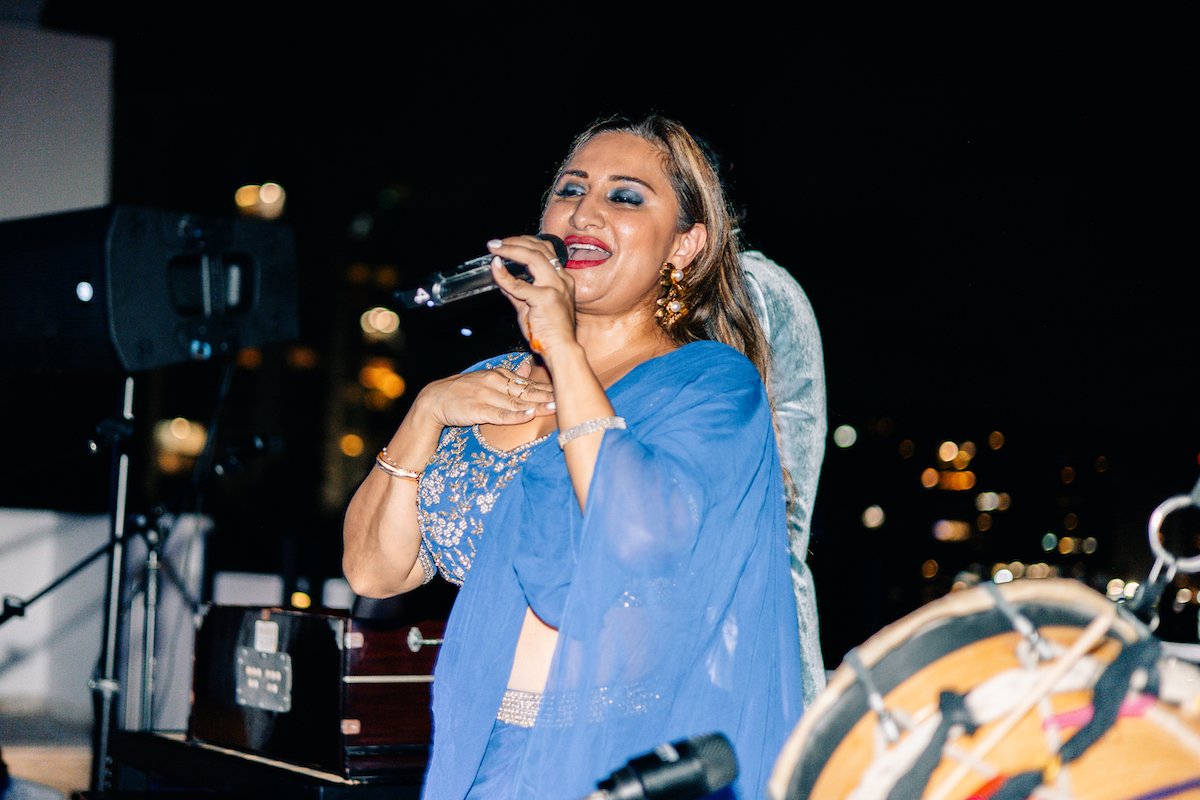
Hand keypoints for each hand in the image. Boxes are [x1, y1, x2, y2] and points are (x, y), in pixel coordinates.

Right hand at [414, 356, 554, 428]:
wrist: (434, 400)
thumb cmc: (463, 392)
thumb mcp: (486, 379)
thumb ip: (509, 376)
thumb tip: (527, 366)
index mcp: (499, 375)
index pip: (528, 383)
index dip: (548, 388)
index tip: (566, 390)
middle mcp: (495, 383)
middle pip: (527, 391)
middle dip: (548, 395)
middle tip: (568, 397)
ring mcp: (487, 396)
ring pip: (517, 402)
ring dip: (537, 405)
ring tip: (555, 406)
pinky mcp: (478, 410)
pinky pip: (500, 414)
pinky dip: (515, 415)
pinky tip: (528, 415)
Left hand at [486, 235, 575, 357]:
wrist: (561, 351)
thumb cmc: (548, 333)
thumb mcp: (530, 307)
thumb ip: (517, 291)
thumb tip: (502, 278)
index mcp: (562, 280)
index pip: (545, 251)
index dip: (524, 243)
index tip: (507, 243)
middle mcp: (562, 280)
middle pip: (540, 248)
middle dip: (515, 241)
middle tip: (496, 243)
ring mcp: (556, 287)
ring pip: (533, 256)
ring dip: (511, 249)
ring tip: (494, 248)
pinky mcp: (545, 298)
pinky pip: (520, 284)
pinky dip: (504, 275)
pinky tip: (495, 268)